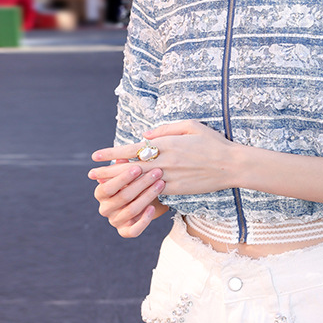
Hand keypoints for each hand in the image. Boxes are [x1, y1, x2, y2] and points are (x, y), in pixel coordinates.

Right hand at [88, 156, 167, 237]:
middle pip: (123, 197)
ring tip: (161, 184)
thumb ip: (123, 166)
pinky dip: (144, 220)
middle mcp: (105, 209)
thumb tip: (121, 157)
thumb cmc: (134, 182)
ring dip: (148, 196)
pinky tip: (153, 208)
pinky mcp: (125, 232)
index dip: (122, 178)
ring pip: (131, 211)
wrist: (144, 200)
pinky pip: (134, 230)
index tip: (138, 167)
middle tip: (157, 172)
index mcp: (100, 193)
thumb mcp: (129, 173)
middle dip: (141, 183)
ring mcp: (115, 221)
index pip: (107, 187)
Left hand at [91, 121, 237, 197]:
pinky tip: (127, 196)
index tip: (96, 155)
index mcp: (165, 144)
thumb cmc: (212, 142)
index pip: (131, 149)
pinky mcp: (176, 190)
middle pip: (128, 168)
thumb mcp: (190, 126)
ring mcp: (169, 178)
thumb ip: (165, 129)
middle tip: (91, 174)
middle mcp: (163, 162)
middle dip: (108, 171)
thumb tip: (145, 135)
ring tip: (103, 186)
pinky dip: (138, 194)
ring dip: (118, 185)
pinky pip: (153, 193)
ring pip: (137, 183)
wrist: (230, 165)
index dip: (111, 153)